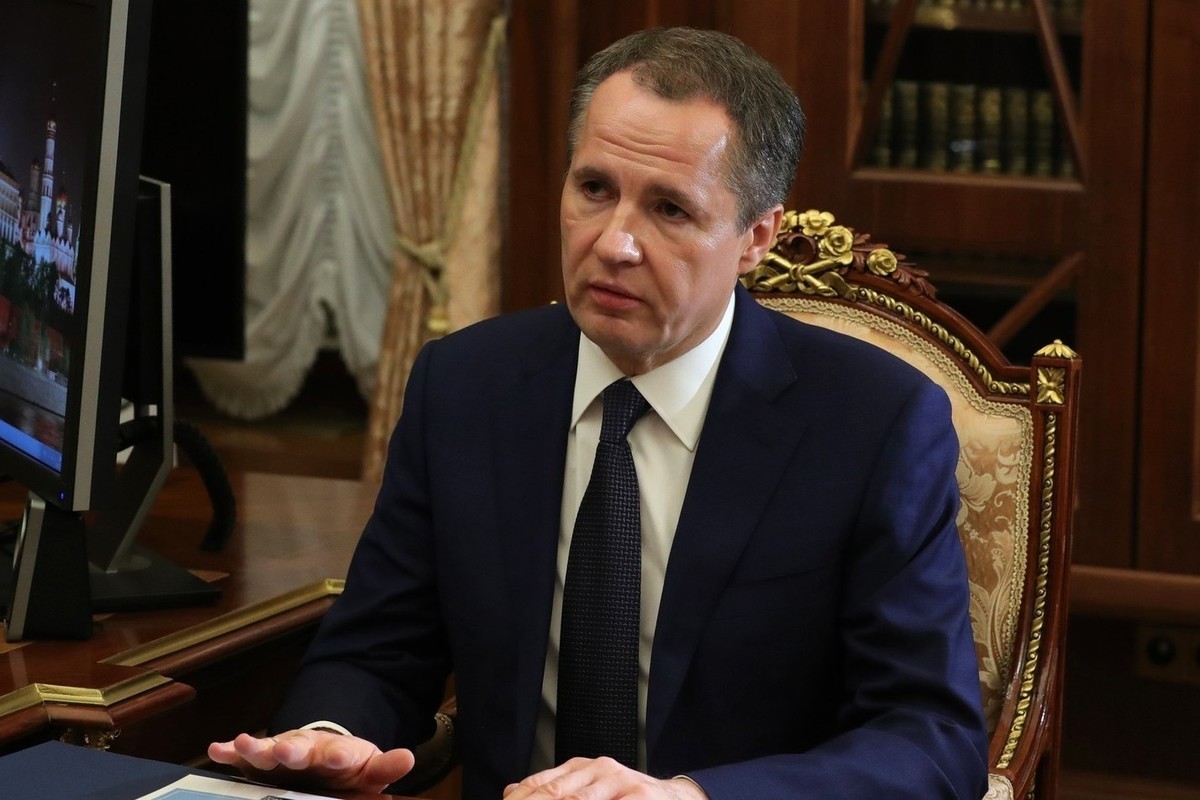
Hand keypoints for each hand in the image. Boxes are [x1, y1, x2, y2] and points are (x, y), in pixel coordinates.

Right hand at [207, 729, 414, 793]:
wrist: (322, 757)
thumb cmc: (346, 769)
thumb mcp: (369, 770)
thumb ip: (385, 768)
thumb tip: (407, 759)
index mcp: (337, 754)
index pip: (340, 753)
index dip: (339, 755)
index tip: (339, 757)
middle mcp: (307, 750)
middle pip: (299, 748)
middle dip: (291, 750)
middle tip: (283, 751)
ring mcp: (282, 753)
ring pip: (268, 750)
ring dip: (257, 748)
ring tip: (243, 744)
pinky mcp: (261, 761)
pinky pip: (243, 756)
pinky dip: (230, 750)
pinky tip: (217, 749)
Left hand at [502, 757, 707, 799]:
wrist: (673, 799)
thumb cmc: (626, 799)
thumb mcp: (589, 791)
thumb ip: (555, 789)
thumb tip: (511, 790)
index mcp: (581, 768)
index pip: (540, 784)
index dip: (520, 799)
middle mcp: (598, 769)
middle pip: (555, 793)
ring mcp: (620, 781)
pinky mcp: (641, 796)